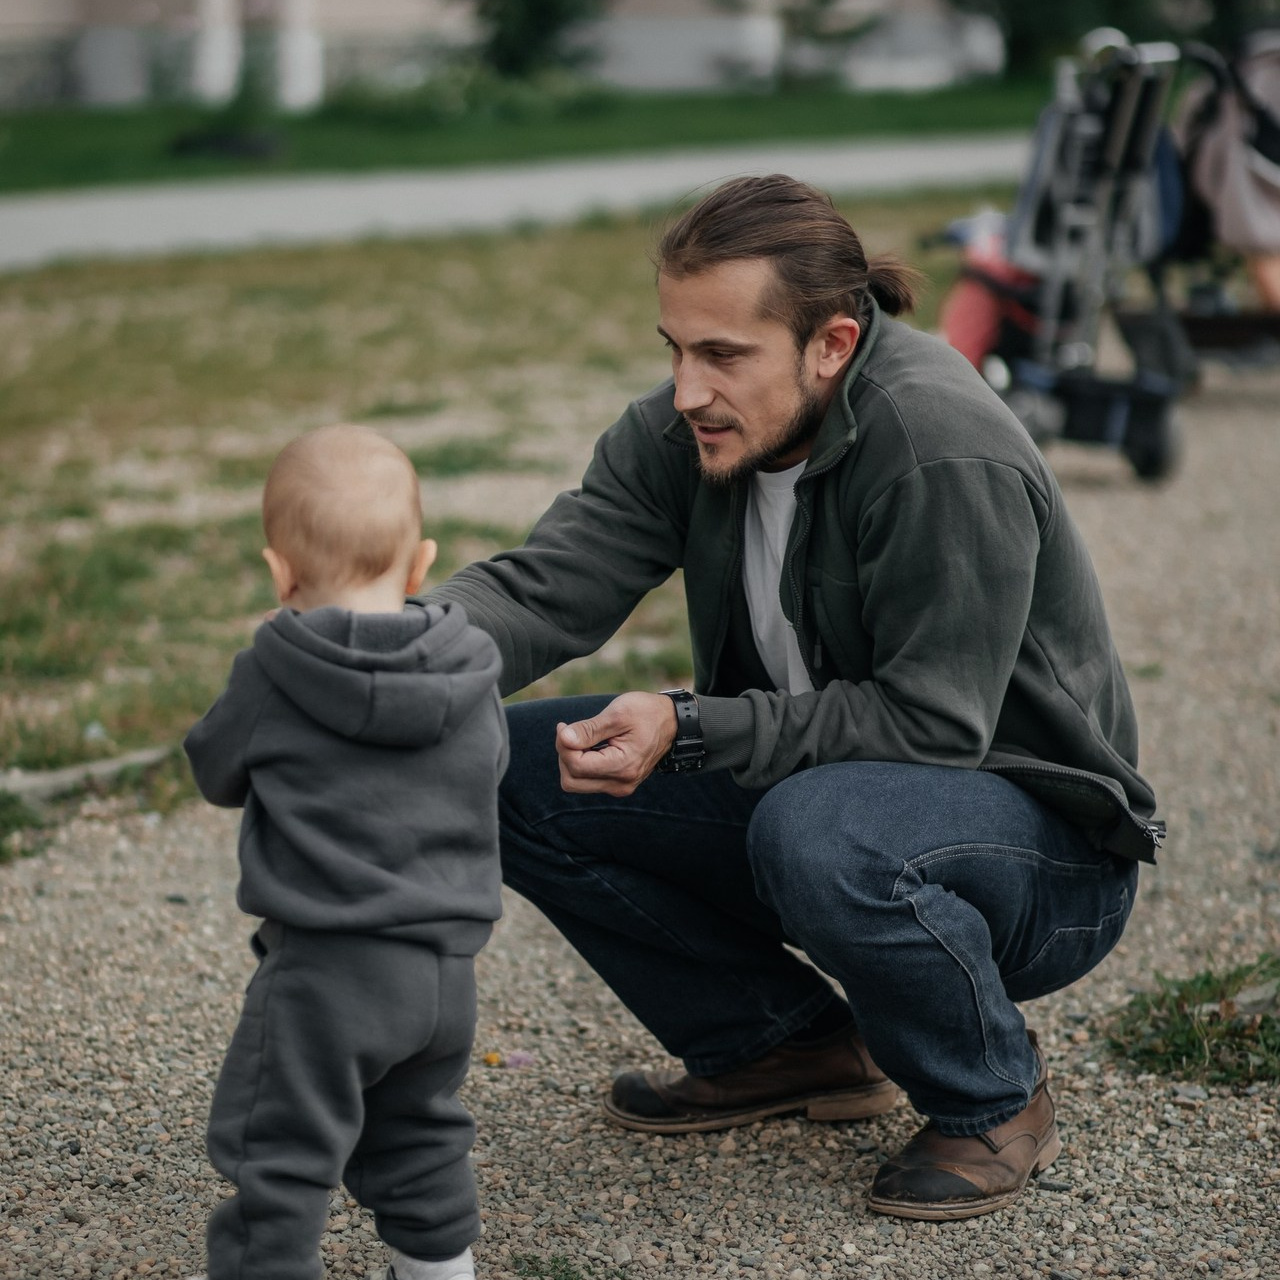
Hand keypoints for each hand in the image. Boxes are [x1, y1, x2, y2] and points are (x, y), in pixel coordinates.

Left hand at [555, 692, 677, 795]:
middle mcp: (621, 784)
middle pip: (571, 780)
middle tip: (569, 731)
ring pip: (576, 782)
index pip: (576, 765)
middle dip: (564, 755)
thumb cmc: (646, 713)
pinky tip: (588, 745)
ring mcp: (620, 787)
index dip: (563, 745)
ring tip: (580, 736)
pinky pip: (586, 781)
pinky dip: (581, 763)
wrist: (672, 722)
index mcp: (623, 766)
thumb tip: (563, 739)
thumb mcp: (618, 714)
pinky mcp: (617, 784)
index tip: (564, 725)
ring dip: (571, 760)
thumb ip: (589, 729)